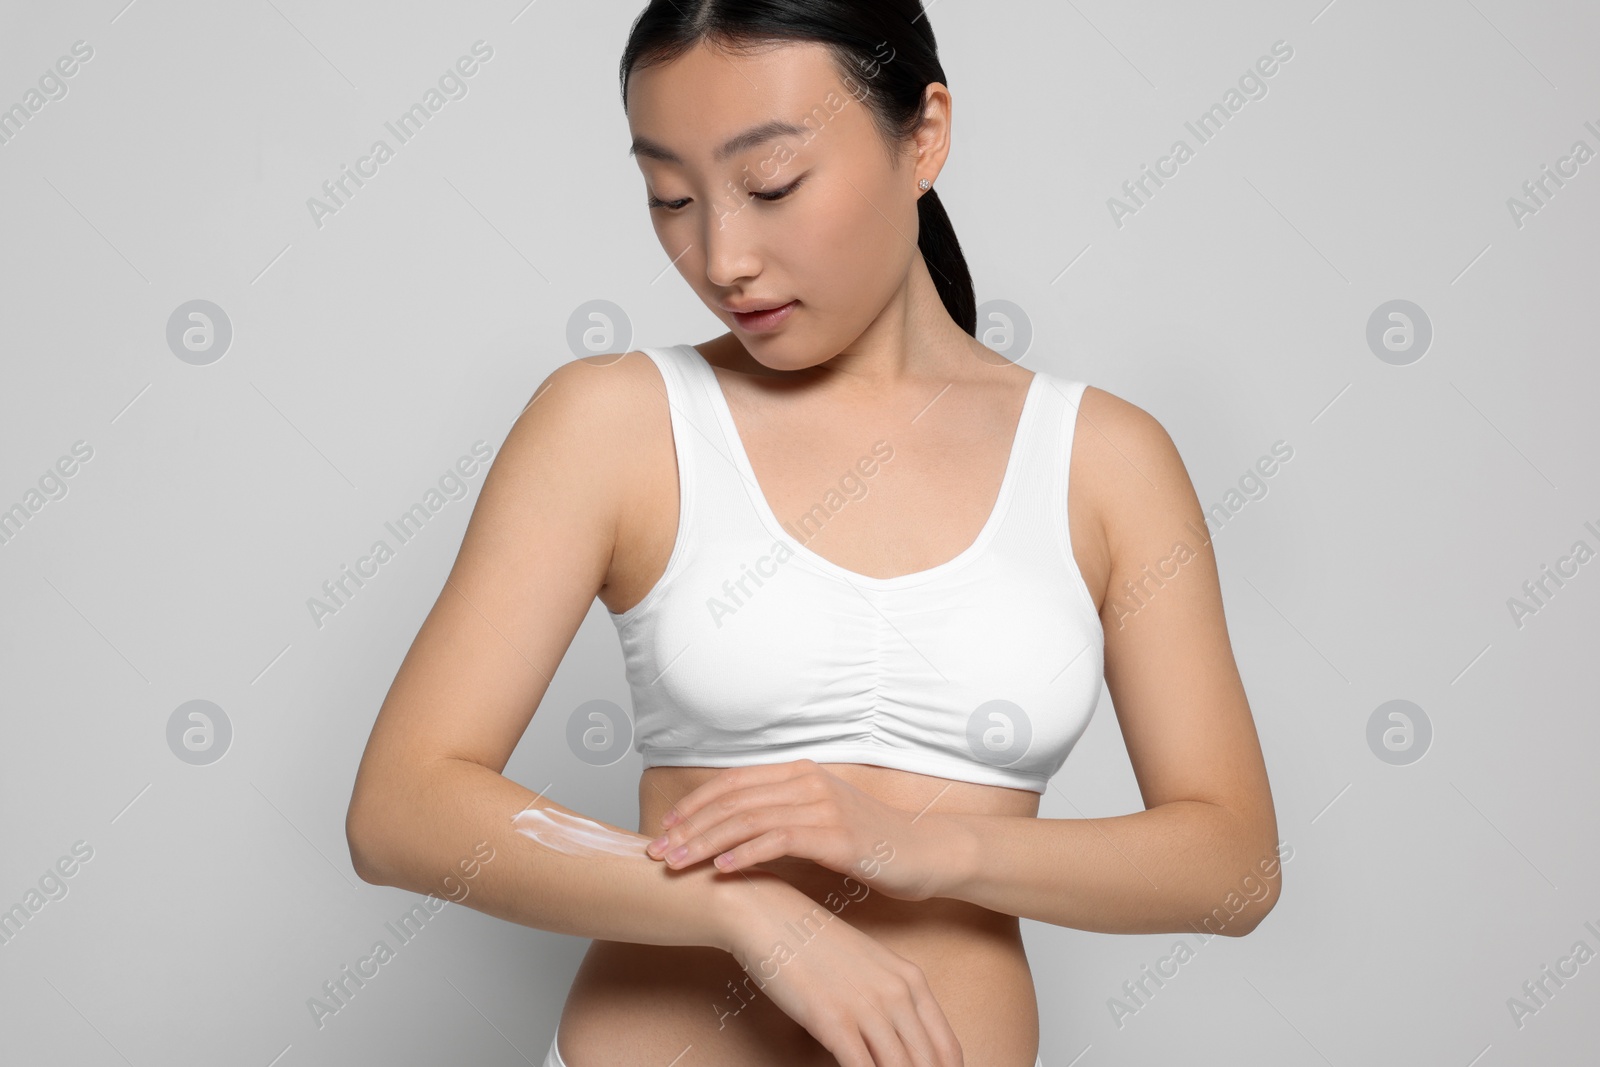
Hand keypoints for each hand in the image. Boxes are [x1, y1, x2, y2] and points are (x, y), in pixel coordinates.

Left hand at [644, 759, 950, 900]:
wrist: (928, 854)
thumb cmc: (874, 845)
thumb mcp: (823, 823)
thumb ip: (783, 819)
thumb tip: (734, 836)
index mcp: (801, 774)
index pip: (733, 783)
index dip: (695, 804)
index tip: (665, 828)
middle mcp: (809, 782)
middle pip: (733, 800)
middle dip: (689, 826)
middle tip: (657, 852)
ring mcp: (824, 806)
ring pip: (748, 819)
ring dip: (706, 842)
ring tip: (677, 864)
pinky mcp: (838, 836)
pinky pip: (780, 841)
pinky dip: (745, 854)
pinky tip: (721, 871)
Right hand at [722, 873, 964, 1066]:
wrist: (769, 916)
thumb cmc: (813, 943)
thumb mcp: (867, 967)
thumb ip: (889, 1001)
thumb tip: (898, 1042)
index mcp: (911, 980)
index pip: (947, 1048)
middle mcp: (897, 994)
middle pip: (928, 1065)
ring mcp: (866, 1008)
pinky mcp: (834, 1021)